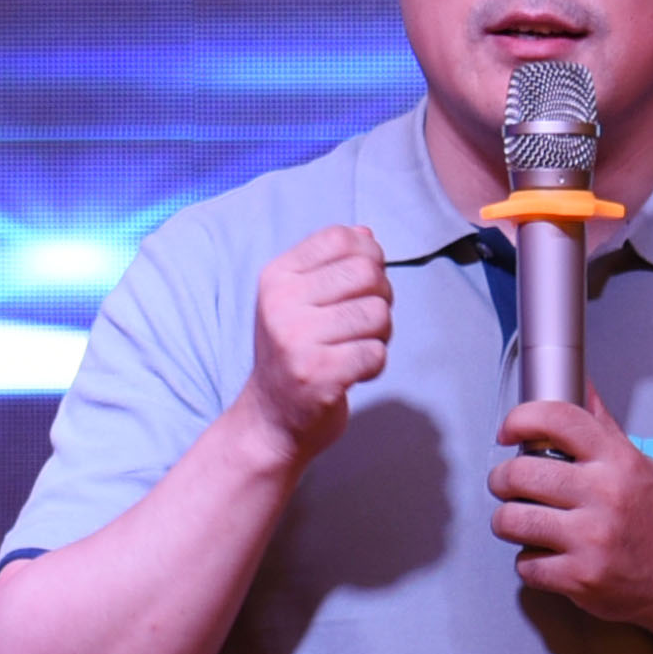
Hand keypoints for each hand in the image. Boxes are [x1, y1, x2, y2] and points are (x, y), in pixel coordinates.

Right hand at [240, 224, 396, 460]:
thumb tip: (366, 234)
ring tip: (357, 348)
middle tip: (365, 322)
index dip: (368, 256)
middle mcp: (281, 303)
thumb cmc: (295, 354)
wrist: (271, 419)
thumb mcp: (299, 301)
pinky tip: (352, 373)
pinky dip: (374, 365)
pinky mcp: (317, 374)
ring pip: (377, 313)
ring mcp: (296, 339)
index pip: (341, 238)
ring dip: (380, 334)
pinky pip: (376, 353)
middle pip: (367, 272)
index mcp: (277, 277)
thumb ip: (331, 266)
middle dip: (381, 297)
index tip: (362, 284)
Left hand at [488, 399, 652, 639]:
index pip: (559, 419)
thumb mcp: (639, 465)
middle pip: (520, 473)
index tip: (509, 431)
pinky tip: (547, 555)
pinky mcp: (579, 577)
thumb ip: (603, 429)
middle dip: (502, 480)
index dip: (521, 419)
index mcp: (617, 462)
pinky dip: (529, 562)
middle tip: (507, 484)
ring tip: (521, 521)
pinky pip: (525, 564)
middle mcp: (604, 495)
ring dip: (508, 522)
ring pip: (512, 520)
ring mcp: (590, 538)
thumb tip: (582, 387)